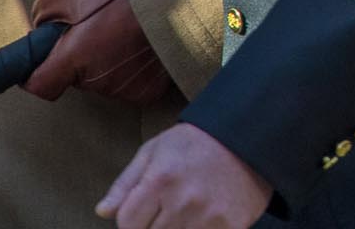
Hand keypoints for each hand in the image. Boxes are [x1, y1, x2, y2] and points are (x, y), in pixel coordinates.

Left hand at [24, 0, 171, 106]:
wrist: (177, 2)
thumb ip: (45, 11)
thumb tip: (40, 29)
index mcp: (72, 60)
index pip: (38, 86)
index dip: (36, 74)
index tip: (44, 61)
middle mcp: (95, 81)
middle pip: (75, 80)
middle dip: (80, 60)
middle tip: (98, 32)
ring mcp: (123, 89)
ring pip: (103, 82)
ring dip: (107, 64)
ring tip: (125, 36)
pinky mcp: (146, 92)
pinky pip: (129, 86)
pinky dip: (132, 72)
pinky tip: (142, 50)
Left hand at [99, 123, 270, 228]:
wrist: (251, 135)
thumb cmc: (198, 142)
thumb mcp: (156, 150)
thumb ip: (126, 183)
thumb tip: (102, 212)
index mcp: (160, 181)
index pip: (126, 224)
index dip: (131, 222)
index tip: (143, 213)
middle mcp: (183, 201)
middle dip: (153, 226)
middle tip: (167, 210)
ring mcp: (209, 217)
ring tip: (186, 213)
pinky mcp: (231, 226)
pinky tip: (204, 219)